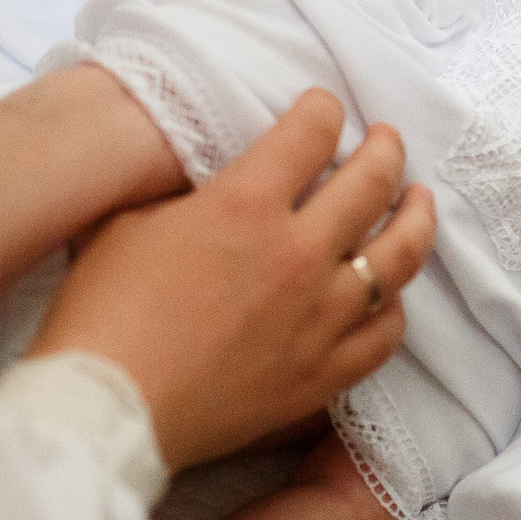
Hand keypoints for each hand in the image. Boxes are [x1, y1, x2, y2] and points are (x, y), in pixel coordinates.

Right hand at [28, 91, 434, 470]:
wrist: (108, 410)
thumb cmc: (102, 313)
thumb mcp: (130, 222)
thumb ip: (185, 192)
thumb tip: (213, 180)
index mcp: (245, 204)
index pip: (311, 132)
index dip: (322, 110)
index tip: (324, 109)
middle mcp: (297, 254)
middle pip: (372, 183)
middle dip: (386, 149)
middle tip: (387, 141)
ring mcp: (319, 317)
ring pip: (399, 256)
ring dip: (416, 218)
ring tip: (418, 202)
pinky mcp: (323, 372)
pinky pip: (385, 331)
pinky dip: (394, 305)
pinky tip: (391, 294)